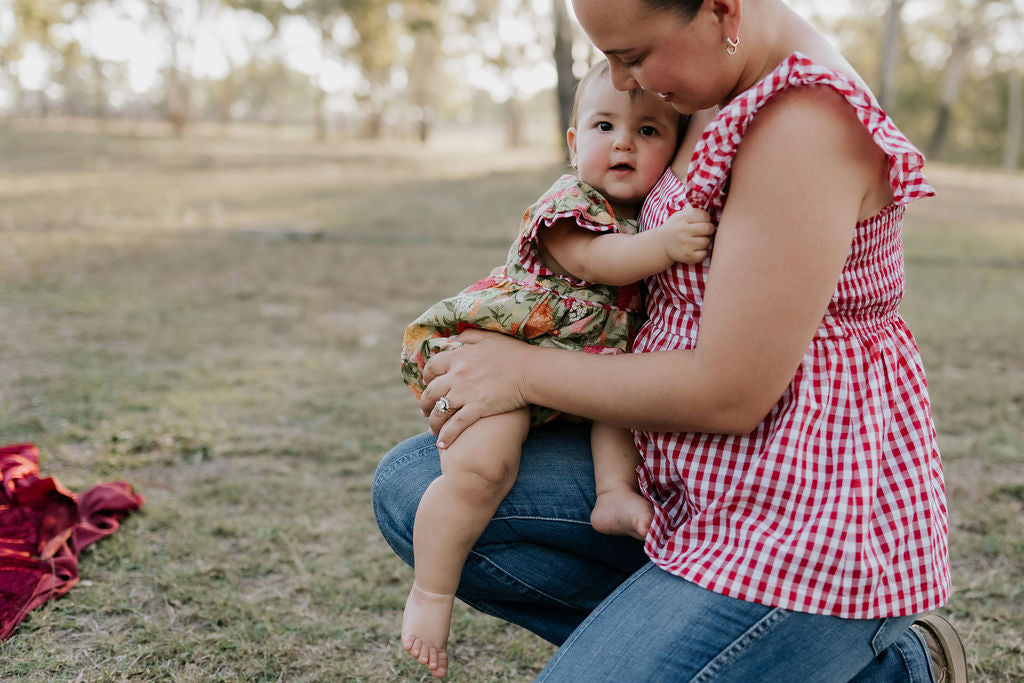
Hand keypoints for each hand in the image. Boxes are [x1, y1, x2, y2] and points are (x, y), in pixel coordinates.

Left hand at [419, 329, 530, 447]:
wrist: (531, 371)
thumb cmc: (514, 353)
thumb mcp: (489, 337)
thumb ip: (468, 336)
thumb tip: (453, 338)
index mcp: (458, 357)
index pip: (432, 367)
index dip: (426, 376)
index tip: (427, 383)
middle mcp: (457, 375)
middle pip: (431, 391)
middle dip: (425, 403)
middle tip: (425, 410)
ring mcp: (466, 393)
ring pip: (440, 411)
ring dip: (433, 421)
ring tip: (432, 429)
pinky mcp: (477, 409)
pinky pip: (456, 425)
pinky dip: (447, 436)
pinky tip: (442, 445)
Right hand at [657, 205, 715, 263]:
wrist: (661, 245)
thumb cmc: (675, 228)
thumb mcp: (679, 216)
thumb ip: (692, 211)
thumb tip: (708, 211)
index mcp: (681, 219)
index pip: (704, 216)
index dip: (706, 219)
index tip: (702, 222)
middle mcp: (682, 231)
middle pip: (707, 228)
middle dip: (709, 229)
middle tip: (704, 232)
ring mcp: (684, 244)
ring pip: (706, 241)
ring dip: (705, 241)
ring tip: (697, 241)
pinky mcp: (687, 256)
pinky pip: (704, 254)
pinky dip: (702, 253)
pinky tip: (696, 250)